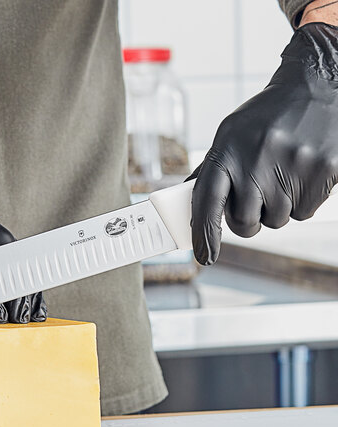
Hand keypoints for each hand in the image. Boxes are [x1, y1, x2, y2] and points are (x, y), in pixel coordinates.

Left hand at [190, 23, 337, 264]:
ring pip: (276, 221)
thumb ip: (210, 173)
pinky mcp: (323, 172)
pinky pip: (304, 213)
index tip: (204, 256)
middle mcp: (256, 161)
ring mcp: (292, 166)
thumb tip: (188, 212)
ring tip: (281, 175)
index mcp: (227, 151)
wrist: (317, 87)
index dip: (204, 234)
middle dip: (247, 222)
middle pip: (245, 223)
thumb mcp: (229, 136)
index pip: (206, 202)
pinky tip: (302, 173)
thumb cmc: (266, 119)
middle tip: (254, 201)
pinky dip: (301, 201)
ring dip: (276, 209)